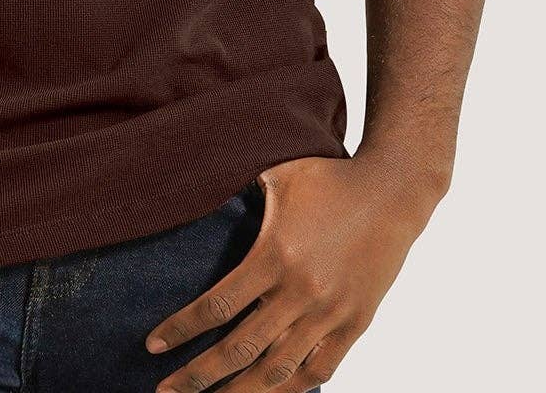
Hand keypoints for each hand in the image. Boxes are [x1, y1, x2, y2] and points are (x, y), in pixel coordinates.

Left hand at [143, 153, 436, 390]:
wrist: (393, 192)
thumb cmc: (328, 177)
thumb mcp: (276, 174)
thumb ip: (236, 188)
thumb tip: (191, 181)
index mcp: (275, 255)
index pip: (217, 306)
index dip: (181, 329)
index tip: (153, 345)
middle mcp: (300, 292)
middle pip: (239, 349)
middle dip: (197, 376)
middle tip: (165, 391)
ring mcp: (330, 314)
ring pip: (277, 371)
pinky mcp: (355, 325)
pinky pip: (319, 371)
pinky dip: (291, 390)